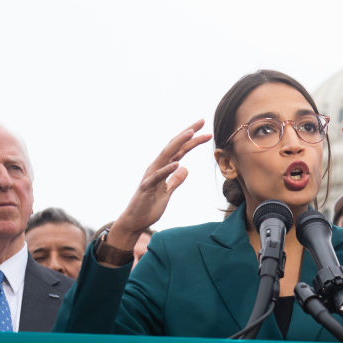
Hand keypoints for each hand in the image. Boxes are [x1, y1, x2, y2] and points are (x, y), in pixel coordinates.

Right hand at [109, 120, 211, 249]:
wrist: (135, 221)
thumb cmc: (149, 206)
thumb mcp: (168, 192)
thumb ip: (175, 180)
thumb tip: (185, 169)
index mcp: (163, 168)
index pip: (180, 150)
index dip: (192, 140)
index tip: (206, 132)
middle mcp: (157, 167)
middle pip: (174, 147)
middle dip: (188, 134)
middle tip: (202, 122)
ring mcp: (151, 176)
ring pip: (166, 156)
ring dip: (178, 144)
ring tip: (190, 133)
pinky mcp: (147, 187)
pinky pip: (158, 177)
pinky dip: (167, 169)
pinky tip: (177, 163)